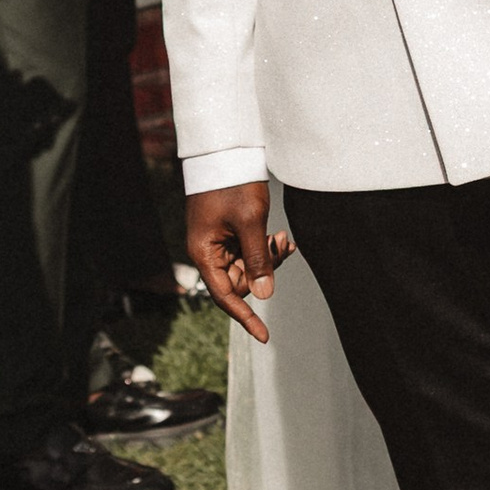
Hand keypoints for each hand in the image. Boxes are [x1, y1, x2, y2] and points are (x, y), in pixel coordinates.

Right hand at [188, 180, 293, 339]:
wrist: (226, 152)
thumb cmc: (233, 183)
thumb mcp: (251, 222)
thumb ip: (258, 259)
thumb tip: (263, 296)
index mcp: (204, 252)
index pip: (225, 295)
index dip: (245, 317)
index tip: (264, 336)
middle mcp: (208, 251)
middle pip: (240, 281)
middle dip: (265, 271)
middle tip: (284, 248)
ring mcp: (218, 242)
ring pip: (248, 267)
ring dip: (269, 257)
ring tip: (284, 239)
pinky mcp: (229, 232)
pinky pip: (249, 251)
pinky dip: (266, 247)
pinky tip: (280, 236)